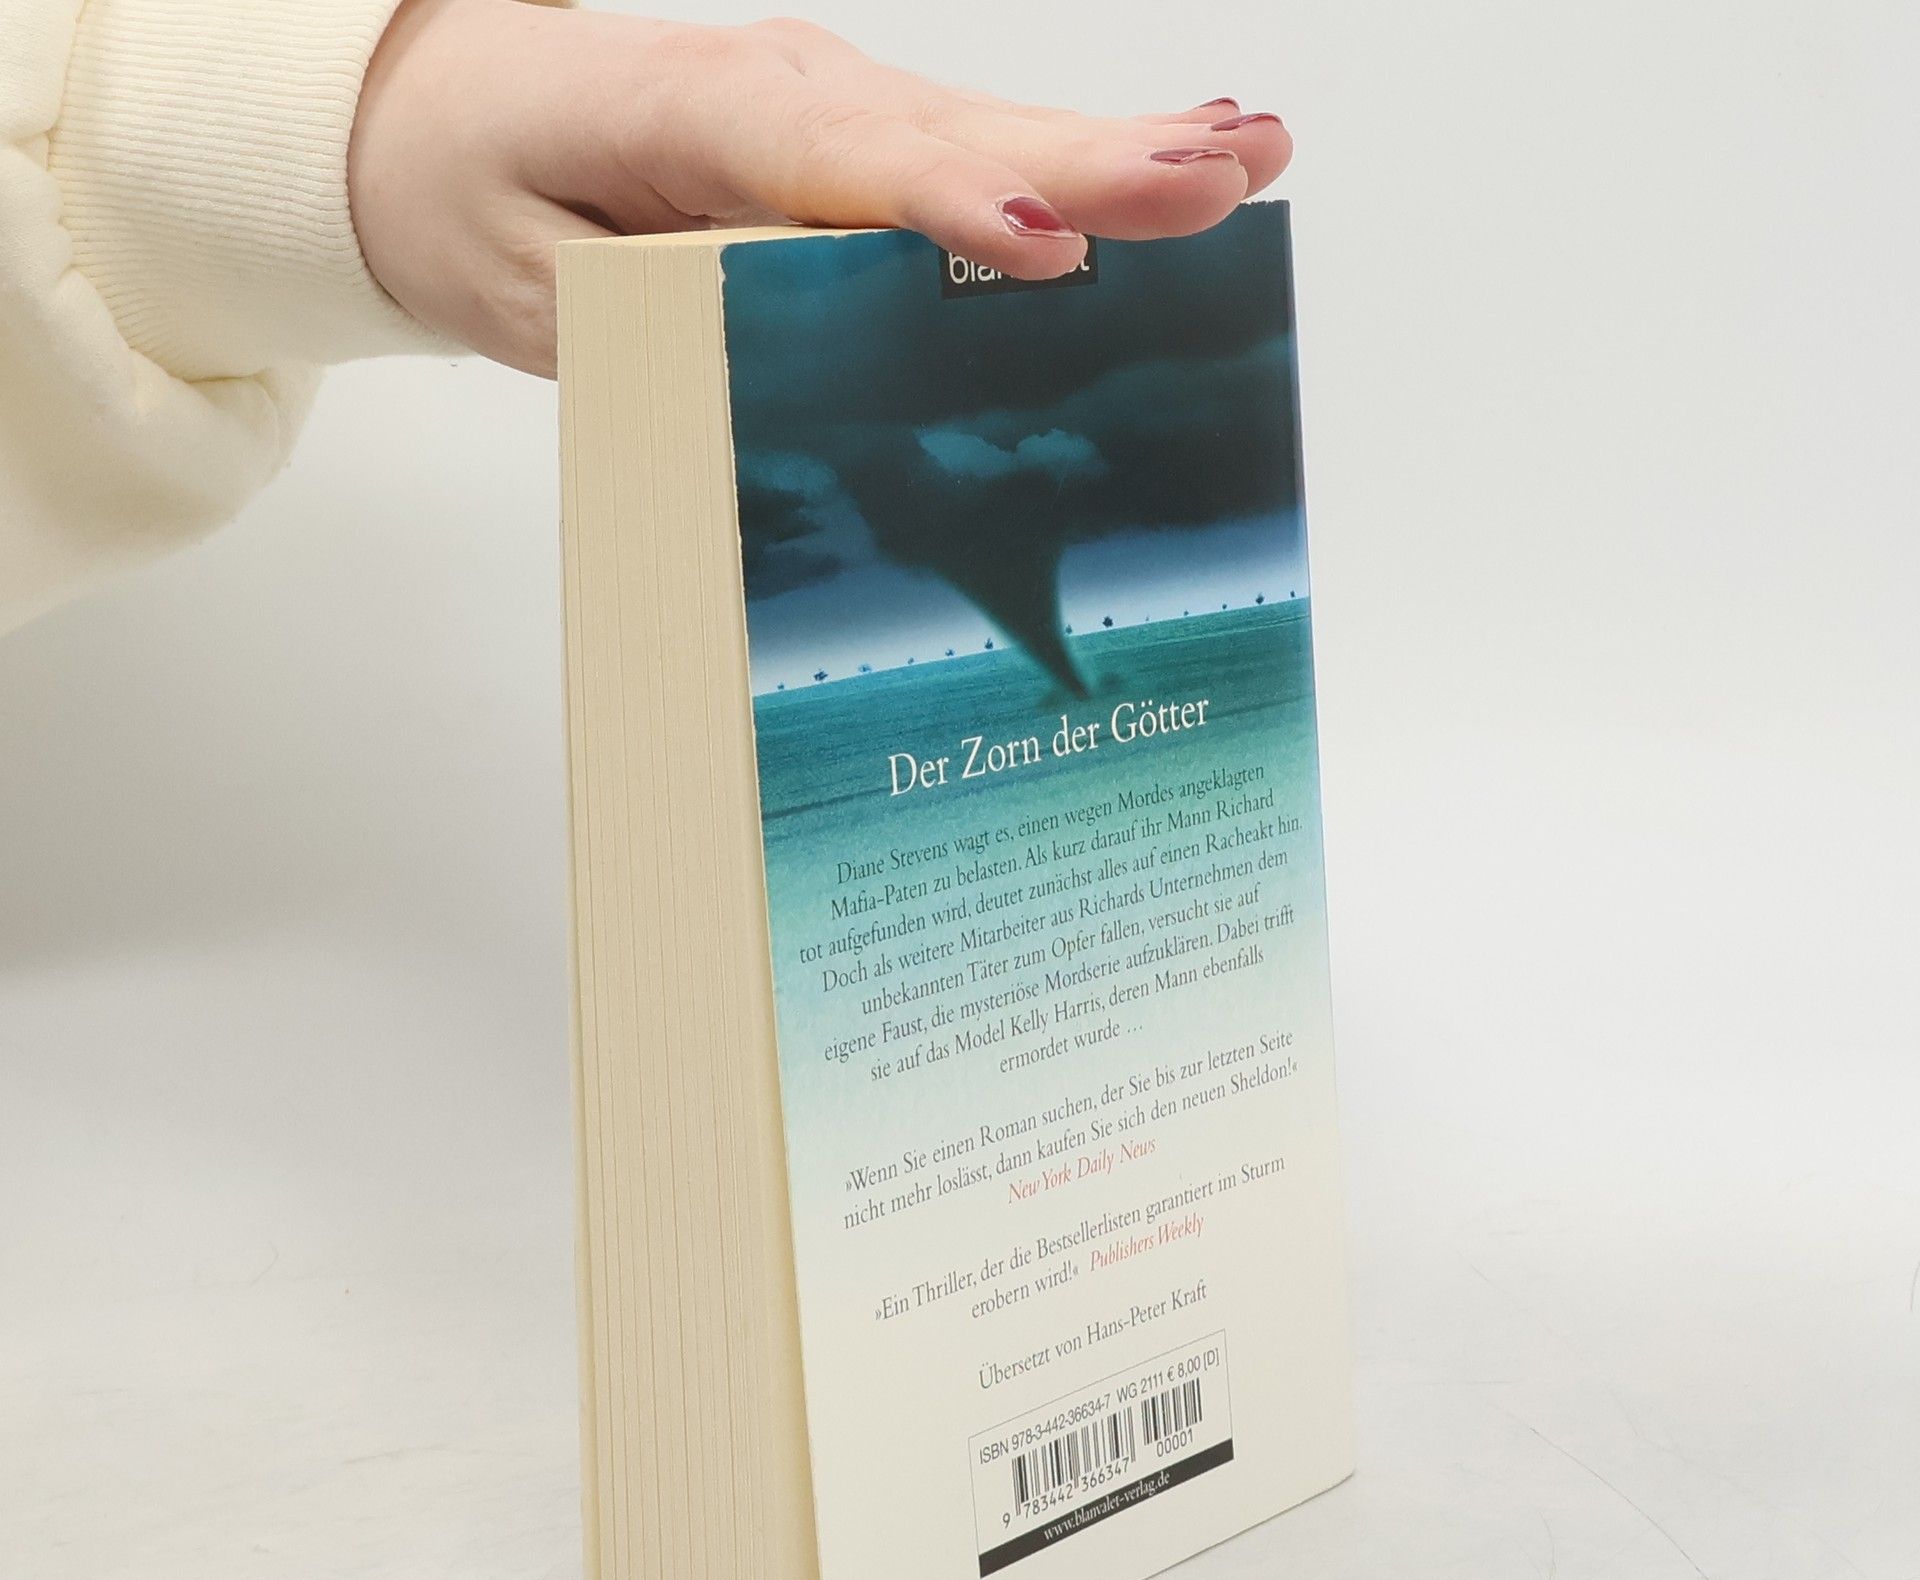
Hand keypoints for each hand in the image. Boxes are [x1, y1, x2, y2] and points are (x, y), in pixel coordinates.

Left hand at [348, 3, 1290, 375]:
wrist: (446, 114)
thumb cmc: (481, 188)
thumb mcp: (527, 284)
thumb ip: (643, 315)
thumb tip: (772, 359)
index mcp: (692, 112)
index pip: (835, 162)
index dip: (949, 204)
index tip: (1047, 248)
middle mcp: (791, 92)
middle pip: (960, 134)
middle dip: (1097, 164)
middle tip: (1227, 175)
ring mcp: (837, 108)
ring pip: (996, 135)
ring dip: (1126, 152)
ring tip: (1249, 157)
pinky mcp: (860, 143)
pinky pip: (983, 155)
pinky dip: (1086, 163)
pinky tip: (1182, 156)